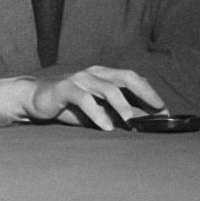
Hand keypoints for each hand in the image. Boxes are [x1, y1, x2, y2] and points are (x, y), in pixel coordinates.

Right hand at [24, 66, 165, 130]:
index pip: (133, 79)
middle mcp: (95, 73)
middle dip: (145, 92)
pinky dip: (97, 113)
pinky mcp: (65, 88)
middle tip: (157, 109)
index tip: (164, 111)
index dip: (150, 93)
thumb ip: (118, 113)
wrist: (35, 99)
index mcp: (105, 75)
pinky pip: (84, 99)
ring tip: (131, 122)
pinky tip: (105, 127)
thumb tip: (145, 123)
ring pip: (107, 88)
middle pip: (126, 77)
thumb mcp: (98, 110)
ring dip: (122, 105)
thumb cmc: (70, 106)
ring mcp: (79, 78)